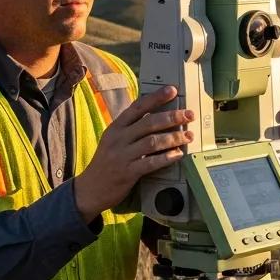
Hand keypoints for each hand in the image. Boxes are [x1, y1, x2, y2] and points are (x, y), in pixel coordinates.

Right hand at [73, 86, 193, 221]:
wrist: (90, 188)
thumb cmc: (106, 162)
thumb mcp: (113, 139)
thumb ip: (131, 128)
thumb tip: (156, 116)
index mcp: (116, 127)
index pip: (137, 107)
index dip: (156, 97)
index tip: (171, 90)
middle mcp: (118, 138)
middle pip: (149, 123)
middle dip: (172, 117)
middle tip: (188, 115)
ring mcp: (122, 155)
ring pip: (152, 142)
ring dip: (173, 137)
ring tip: (187, 136)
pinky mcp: (127, 172)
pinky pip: (150, 163)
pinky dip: (166, 158)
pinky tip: (177, 154)